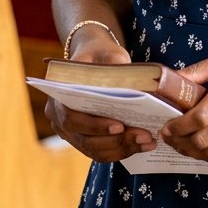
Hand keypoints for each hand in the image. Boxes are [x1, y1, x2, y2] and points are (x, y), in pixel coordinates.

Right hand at [43, 37, 157, 162]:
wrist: (94, 58)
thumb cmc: (100, 54)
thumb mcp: (108, 56)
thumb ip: (116, 73)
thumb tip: (138, 95)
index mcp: (58, 98)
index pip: (72, 118)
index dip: (95, 125)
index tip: (120, 125)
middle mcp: (59, 121)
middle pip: (86, 140)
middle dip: (117, 141)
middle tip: (144, 136)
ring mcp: (71, 134)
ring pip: (96, 151)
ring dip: (124, 149)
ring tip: (149, 142)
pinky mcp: (85, 141)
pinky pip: (102, 153)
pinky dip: (123, 151)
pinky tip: (145, 144)